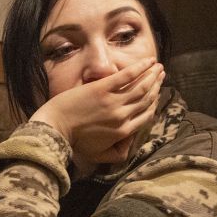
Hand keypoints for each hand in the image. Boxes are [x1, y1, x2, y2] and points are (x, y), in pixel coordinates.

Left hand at [32, 59, 163, 167]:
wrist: (55, 128)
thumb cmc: (74, 142)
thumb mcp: (98, 155)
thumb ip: (116, 154)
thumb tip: (129, 147)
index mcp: (123, 132)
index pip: (146, 116)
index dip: (154, 103)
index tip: (157, 94)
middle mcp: (123, 116)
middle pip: (146, 99)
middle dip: (157, 86)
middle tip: (162, 76)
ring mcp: (113, 101)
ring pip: (141, 87)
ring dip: (152, 75)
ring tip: (159, 67)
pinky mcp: (102, 88)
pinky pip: (126, 76)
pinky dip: (140, 67)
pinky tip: (149, 61)